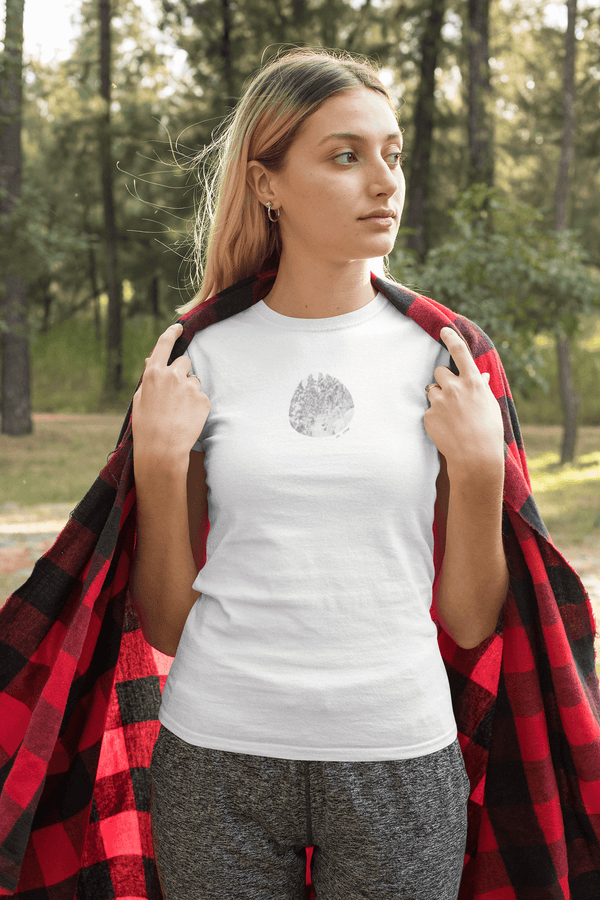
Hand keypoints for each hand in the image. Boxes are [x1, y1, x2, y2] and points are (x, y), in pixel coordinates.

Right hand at [132, 323, 210, 464]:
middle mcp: (172, 375)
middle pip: (185, 362)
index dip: (172, 333)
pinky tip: (187, 419)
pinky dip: (197, 406)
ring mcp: (190, 387)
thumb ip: (149, 377)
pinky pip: (201, 397)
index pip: (164, 344)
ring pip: (194, 381)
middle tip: (175, 393)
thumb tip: (151, 359)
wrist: (162, 449)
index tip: (179, 327)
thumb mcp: (140, 399)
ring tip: (179, 411)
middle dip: (182, 373)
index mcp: (153, 373)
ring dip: (190, 391)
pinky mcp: (203, 400)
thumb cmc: (146, 426)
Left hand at [424, 327, 503, 479]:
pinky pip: (428, 410)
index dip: (450, 338)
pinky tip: (446, 428)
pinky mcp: (428, 415)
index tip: (443, 330)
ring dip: (438, 398)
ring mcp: (439, 401)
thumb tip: (483, 376)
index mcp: (474, 382)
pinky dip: (435, 417)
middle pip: (439, 371)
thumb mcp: (490, 406)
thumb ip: (483, 388)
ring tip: (451, 416)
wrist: (476, 457)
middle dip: (443, 381)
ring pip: (432, 390)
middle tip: (452, 396)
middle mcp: (455, 388)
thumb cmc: (489, 432)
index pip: (460, 352)